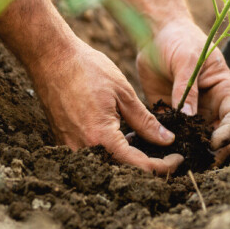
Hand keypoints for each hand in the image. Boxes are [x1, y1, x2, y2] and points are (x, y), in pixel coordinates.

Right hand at [28, 38, 182, 173]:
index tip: (179, 158)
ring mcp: (70, 146)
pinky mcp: (64, 140)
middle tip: (166, 153)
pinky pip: (92, 154)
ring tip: (144, 140)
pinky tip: (122, 134)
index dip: (164, 166)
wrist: (50, 58)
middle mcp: (83, 149)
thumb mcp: (124, 93)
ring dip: (129, 158)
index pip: (139, 166)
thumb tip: (167, 140)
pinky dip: (111, 150)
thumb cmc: (86, 69)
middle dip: (148, 165)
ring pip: (107, 164)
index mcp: (101, 138)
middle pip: (123, 170)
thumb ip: (146, 121)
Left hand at [136, 20, 229, 161]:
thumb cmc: (180, 40)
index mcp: (224, 90)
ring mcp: (191, 113)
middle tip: (199, 162)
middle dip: (212, 151)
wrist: (156, 34)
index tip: (215, 142)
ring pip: (196, 140)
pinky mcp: (170, 115)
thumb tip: (189, 117)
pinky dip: (165, 143)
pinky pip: (171, 133)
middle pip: (218, 135)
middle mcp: (211, 106)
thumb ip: (187, 88)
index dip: (229, 132)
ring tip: (177, 161)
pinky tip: (154, 151)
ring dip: (189, 151)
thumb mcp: (187, 60)